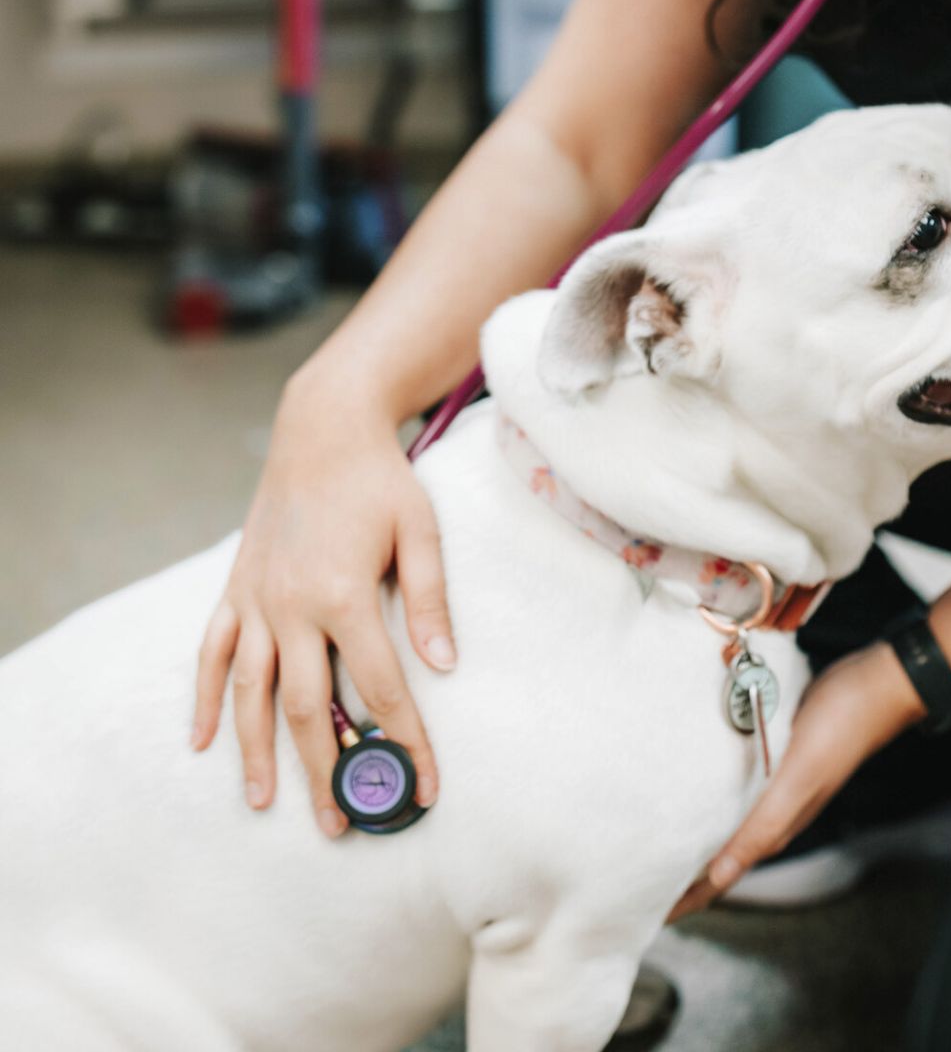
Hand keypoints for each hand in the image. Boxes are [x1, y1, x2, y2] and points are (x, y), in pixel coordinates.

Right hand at [190, 368, 455, 836]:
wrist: (322, 429)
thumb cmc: (381, 479)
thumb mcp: (421, 530)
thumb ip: (428, 600)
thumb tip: (446, 665)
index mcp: (345, 595)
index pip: (381, 688)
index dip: (406, 741)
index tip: (424, 785)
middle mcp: (292, 607)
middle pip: (310, 708)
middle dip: (330, 770)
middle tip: (345, 823)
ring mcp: (257, 600)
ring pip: (251, 693)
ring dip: (260, 752)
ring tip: (268, 805)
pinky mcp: (236, 588)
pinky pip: (212, 652)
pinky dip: (204, 698)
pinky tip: (202, 741)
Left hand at [669, 642, 924, 920]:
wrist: (872, 686)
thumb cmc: (837, 730)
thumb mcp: (797, 780)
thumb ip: (762, 827)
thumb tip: (718, 878)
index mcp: (774, 825)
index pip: (721, 875)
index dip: (687, 898)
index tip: (645, 913)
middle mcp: (772, 810)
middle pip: (717, 852)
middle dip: (680, 870)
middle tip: (635, 879)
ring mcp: (772, 783)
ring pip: (724, 818)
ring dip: (691, 831)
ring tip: (654, 837)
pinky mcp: (771, 754)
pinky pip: (733, 785)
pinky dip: (708, 793)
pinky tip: (690, 782)